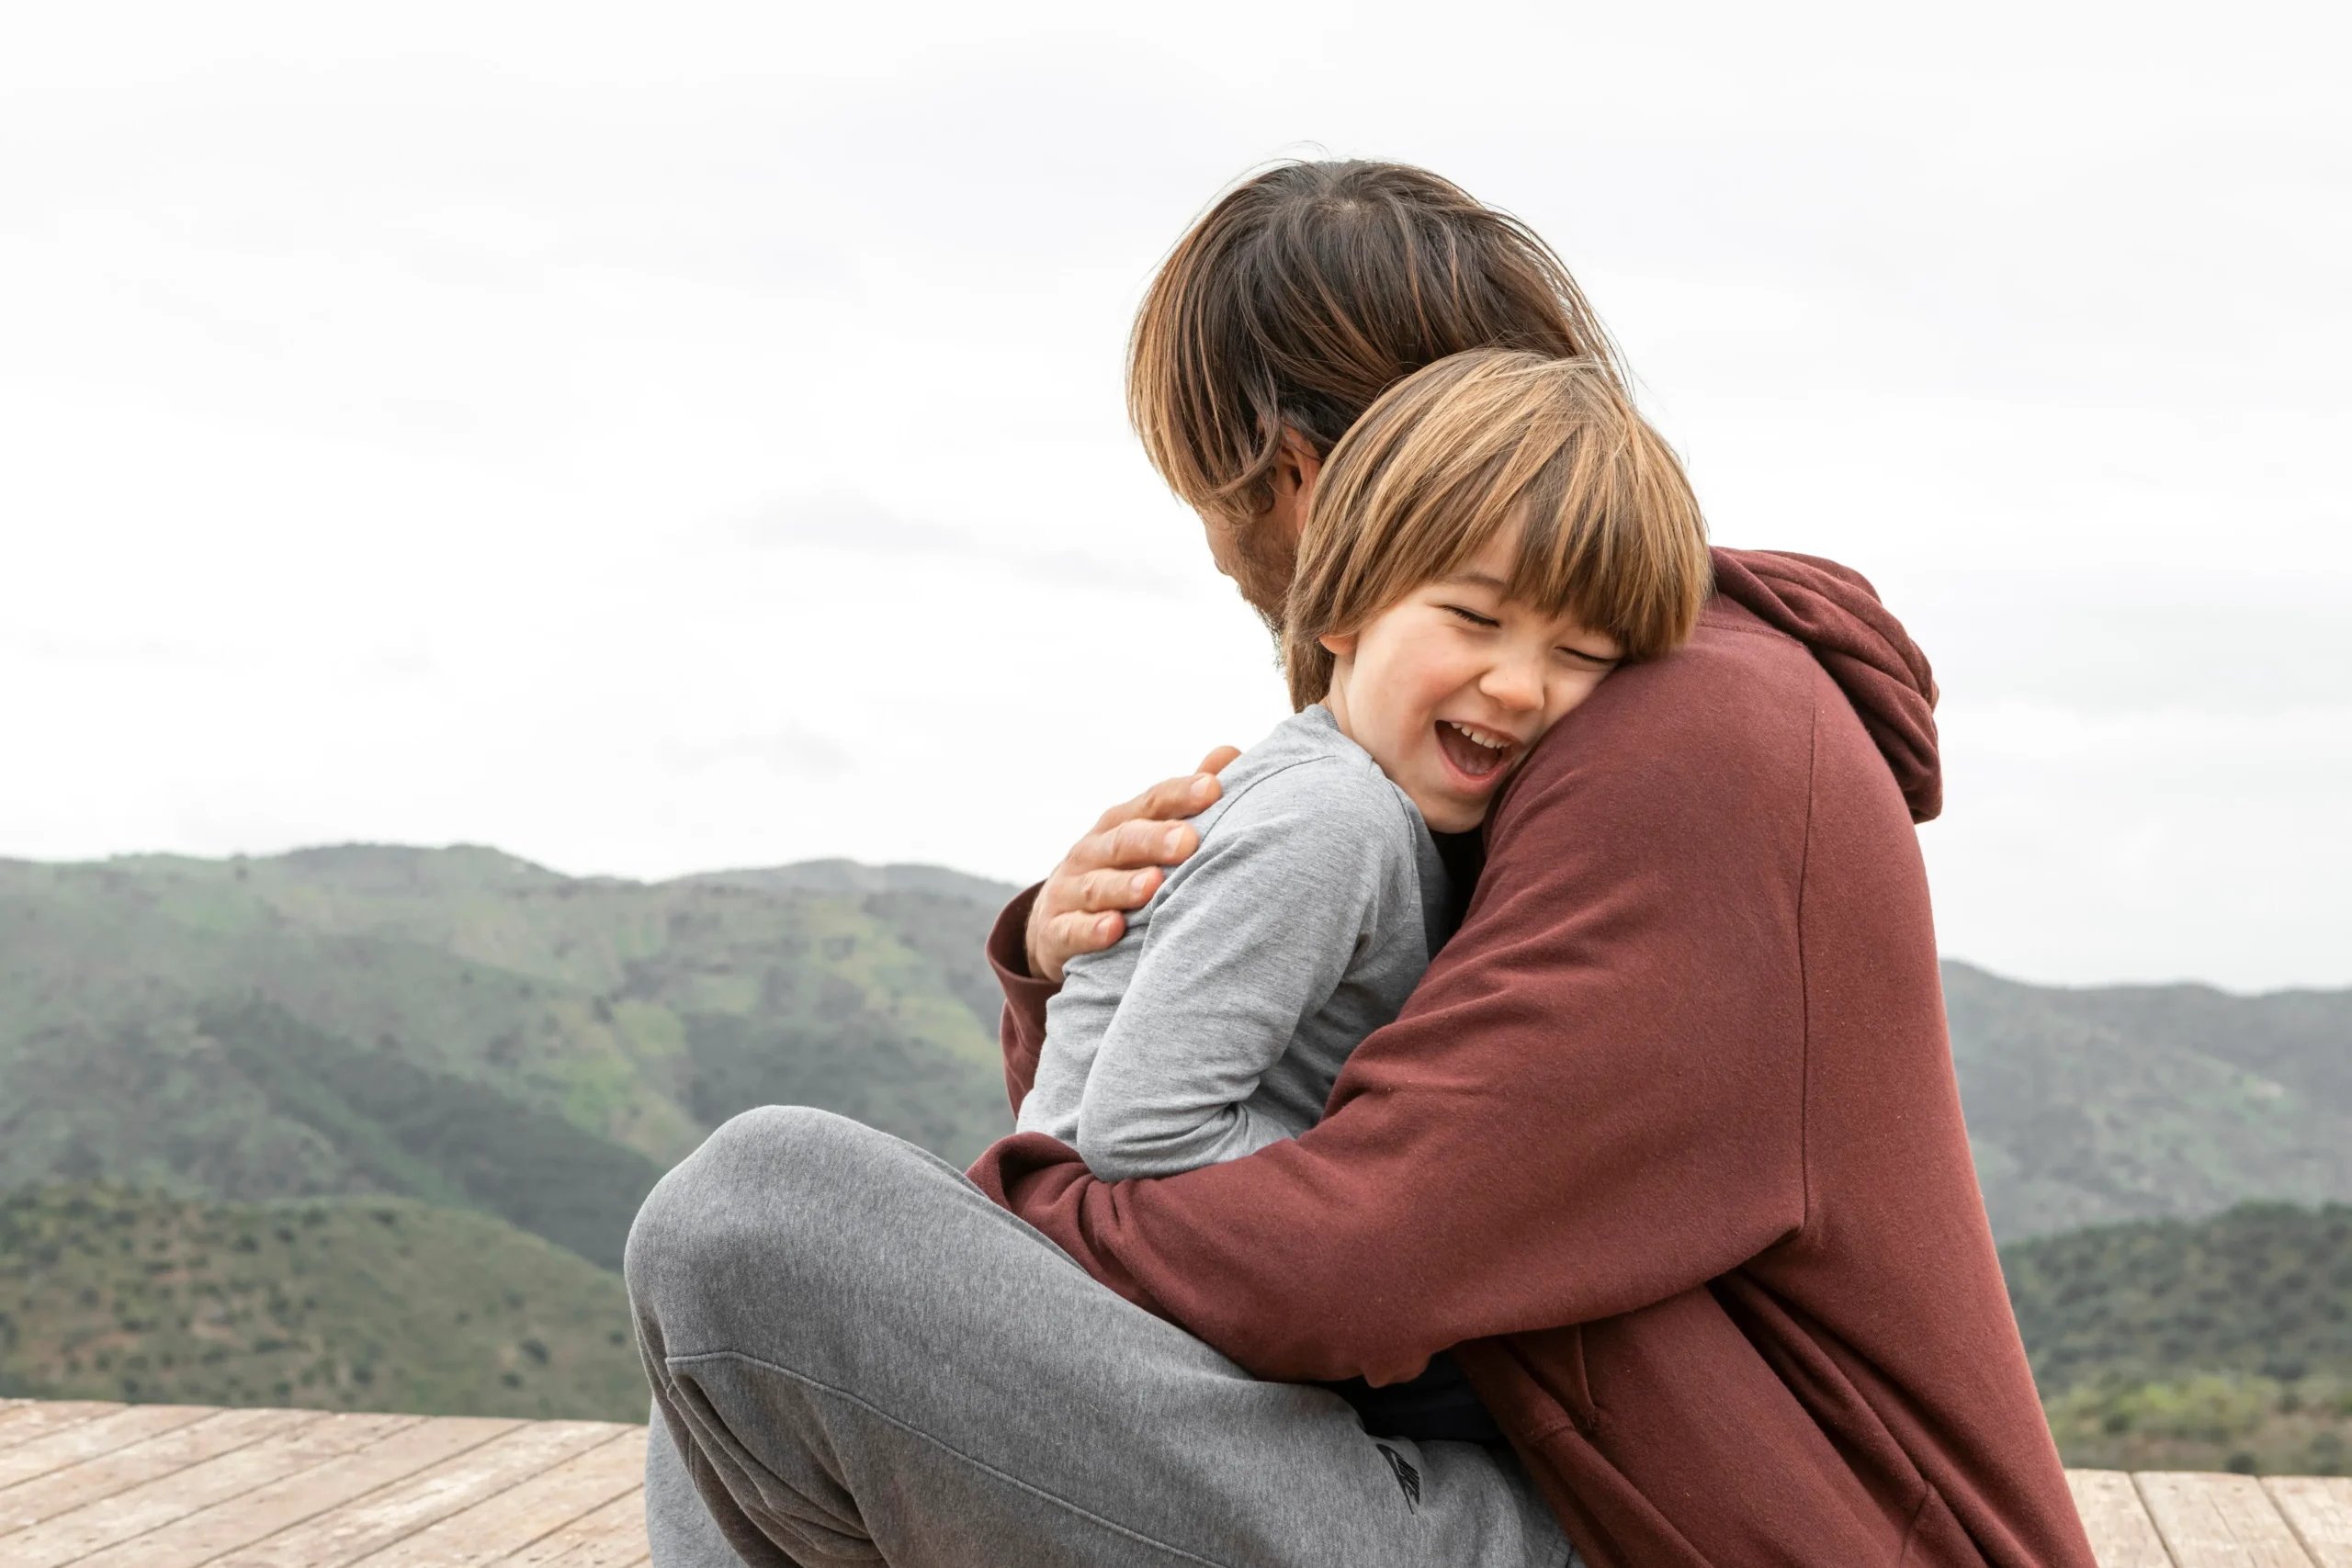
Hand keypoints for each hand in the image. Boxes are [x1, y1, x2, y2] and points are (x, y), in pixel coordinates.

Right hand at [1024, 747, 1240, 982]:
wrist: (1056, 920)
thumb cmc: (1120, 869)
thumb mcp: (1145, 831)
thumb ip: (1185, 799)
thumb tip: (1229, 754)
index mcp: (1121, 823)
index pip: (1152, 803)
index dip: (1180, 795)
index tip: (1213, 788)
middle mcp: (1093, 851)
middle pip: (1124, 841)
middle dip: (1154, 839)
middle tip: (1188, 840)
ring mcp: (1071, 890)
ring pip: (1097, 885)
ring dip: (1124, 885)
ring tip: (1153, 885)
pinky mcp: (1057, 930)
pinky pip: (1072, 930)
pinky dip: (1091, 930)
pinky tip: (1113, 929)